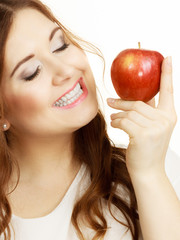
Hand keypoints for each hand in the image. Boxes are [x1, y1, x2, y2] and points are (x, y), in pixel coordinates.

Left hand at [107, 57, 176, 176]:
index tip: (167, 57)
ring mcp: (155, 128)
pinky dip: (116, 122)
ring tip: (114, 118)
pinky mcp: (143, 135)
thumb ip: (148, 112)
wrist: (148, 171)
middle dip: (122, 102)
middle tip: (110, 100)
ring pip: (129, 112)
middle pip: (139, 102)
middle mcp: (165, 120)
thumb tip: (134, 99)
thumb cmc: (147, 148)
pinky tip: (115, 124)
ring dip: (118, 114)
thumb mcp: (153, 128)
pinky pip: (124, 121)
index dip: (167, 73)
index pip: (168, 91)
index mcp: (169, 116)